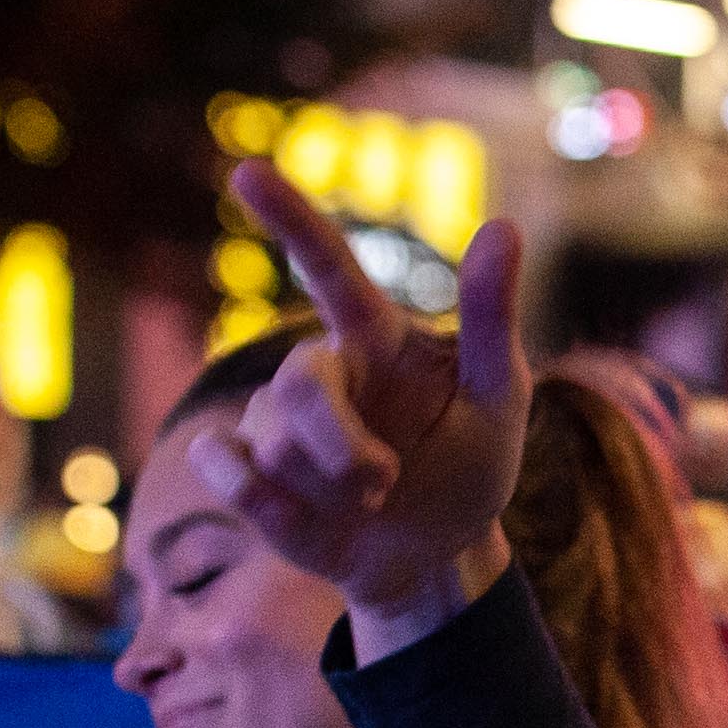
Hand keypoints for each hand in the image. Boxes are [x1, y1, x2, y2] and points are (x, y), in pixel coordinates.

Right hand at [200, 160, 523, 657]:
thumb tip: (503, 226)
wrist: (437, 554)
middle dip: (339, 444)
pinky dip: (262, 500)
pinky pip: (224, 468)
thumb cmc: (471, 465)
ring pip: (274, 442)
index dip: (290, 219)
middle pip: (296, 382)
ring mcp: (274, 417)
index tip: (248, 173)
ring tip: (371, 500)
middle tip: (384, 484)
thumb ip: (492, 319)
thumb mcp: (499, 398)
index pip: (328, 267)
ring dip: (334, 490)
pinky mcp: (244, 469)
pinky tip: (302, 511)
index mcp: (377, 337)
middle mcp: (320, 366)